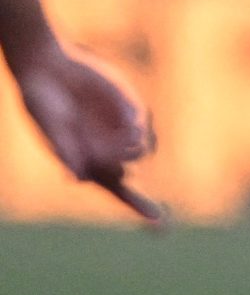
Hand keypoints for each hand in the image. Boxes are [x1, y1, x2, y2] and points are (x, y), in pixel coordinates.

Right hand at [14, 42, 164, 223]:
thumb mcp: (49, 125)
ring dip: (132, 153)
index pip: (118, 191)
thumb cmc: (43, 103)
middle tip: (121, 169)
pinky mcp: (129, 110)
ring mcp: (119, 132)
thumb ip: (64, 150)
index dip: (139, 207)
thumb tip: (78, 178)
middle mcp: (106, 152)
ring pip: (140, 152)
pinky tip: (129, 123)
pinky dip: (137, 129)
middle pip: (129, 177)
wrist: (50, 68)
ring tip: (124, 142)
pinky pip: (142, 126)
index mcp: (86, 164)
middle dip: (136, 186)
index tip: (161, 226)